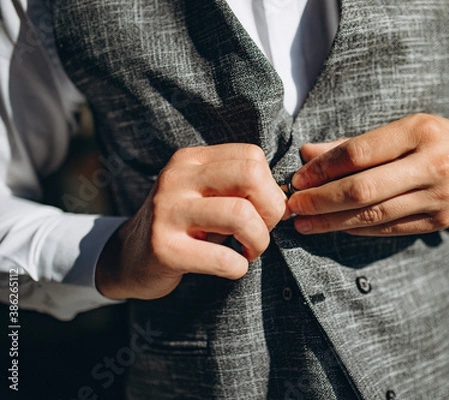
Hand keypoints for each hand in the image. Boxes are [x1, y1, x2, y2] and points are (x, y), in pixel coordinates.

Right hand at [96, 144, 286, 299]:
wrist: (128, 258)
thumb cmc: (183, 226)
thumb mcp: (205, 196)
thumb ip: (239, 189)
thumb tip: (287, 200)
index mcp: (191, 160)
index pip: (252, 157)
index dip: (271, 188)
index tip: (264, 212)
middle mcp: (177, 178)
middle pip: (251, 176)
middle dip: (272, 210)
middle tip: (263, 232)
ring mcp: (167, 212)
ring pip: (240, 215)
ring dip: (259, 241)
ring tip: (249, 251)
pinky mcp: (164, 248)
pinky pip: (222, 258)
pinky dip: (238, 267)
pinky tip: (232, 267)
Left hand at [287, 113, 448, 235]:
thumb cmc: (435, 140)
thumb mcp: (401, 129)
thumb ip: (353, 144)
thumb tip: (308, 155)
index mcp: (419, 132)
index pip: (358, 153)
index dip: (323, 169)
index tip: (299, 179)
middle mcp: (432, 165)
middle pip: (363, 189)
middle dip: (321, 200)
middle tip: (294, 207)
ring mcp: (438, 197)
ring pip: (373, 215)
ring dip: (333, 222)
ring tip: (305, 223)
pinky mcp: (439, 222)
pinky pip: (388, 229)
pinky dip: (358, 229)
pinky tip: (336, 227)